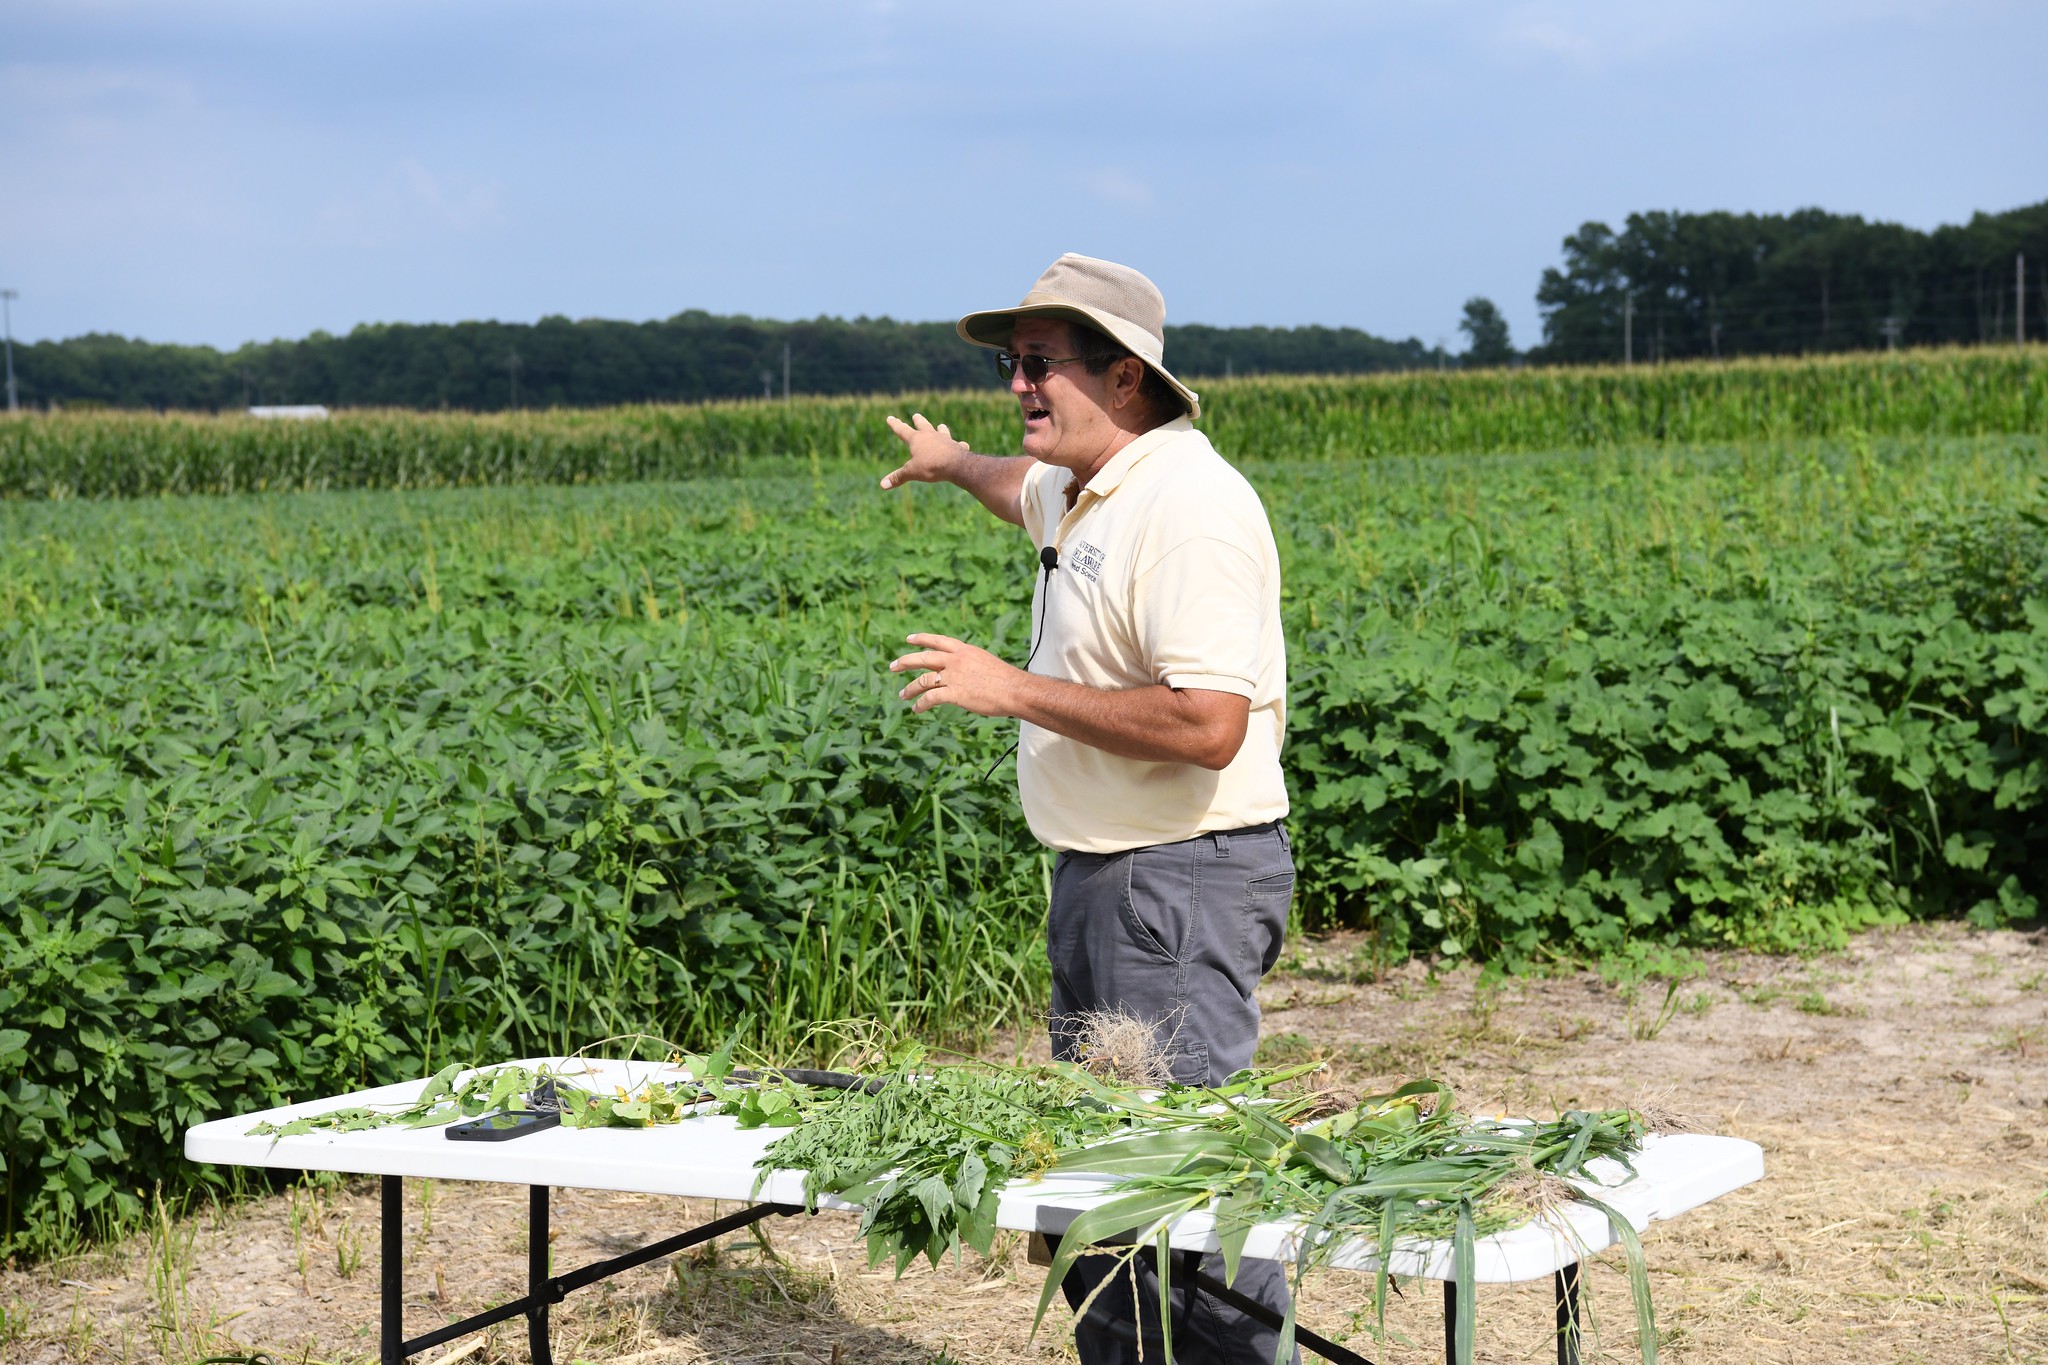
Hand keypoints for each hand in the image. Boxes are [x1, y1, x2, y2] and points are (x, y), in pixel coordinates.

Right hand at [879, 413, 968, 490]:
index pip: (902, 430)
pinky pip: (958, 445)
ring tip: (941, 426)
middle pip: (923, 425)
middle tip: (916, 415)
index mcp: (916, 439)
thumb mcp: (912, 472)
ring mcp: (945, 440)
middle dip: (918, 420)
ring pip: (941, 431)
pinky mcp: (957, 446)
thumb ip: (898, 477)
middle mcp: (930, 436)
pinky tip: (963, 445)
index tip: (890, 417)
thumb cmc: (931, 467)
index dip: (895, 424)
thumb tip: (882, 485)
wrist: (955, 465)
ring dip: (941, 429)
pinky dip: (959, 445)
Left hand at [890, 633, 1023, 716]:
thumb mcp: (985, 663)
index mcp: (965, 651)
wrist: (1015, 690)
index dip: (922, 639)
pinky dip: (920, 704)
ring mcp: (954, 676)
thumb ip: (969, 665)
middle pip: (924, 658)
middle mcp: (956, 660)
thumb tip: (961, 673)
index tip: (909, 639)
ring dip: (910, 688)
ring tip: (903, 695)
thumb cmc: (1006, 680)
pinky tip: (916, 709)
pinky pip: (930, 698)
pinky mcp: (954, 693)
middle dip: (905, 661)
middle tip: (892, 666)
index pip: (938, 641)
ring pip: (923, 680)